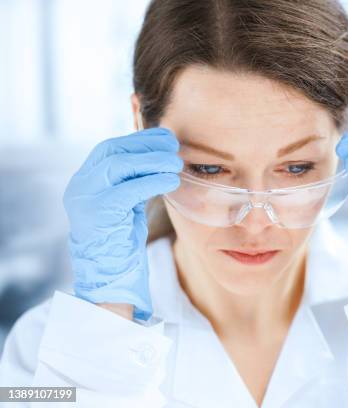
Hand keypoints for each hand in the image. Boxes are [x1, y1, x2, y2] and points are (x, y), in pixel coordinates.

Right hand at [63, 128, 182, 319]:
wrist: (108, 275)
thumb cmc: (121, 239)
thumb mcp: (125, 202)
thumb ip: (132, 179)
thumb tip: (160, 154)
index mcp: (84, 180)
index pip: (110, 148)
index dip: (139, 140)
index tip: (165, 138)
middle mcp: (80, 185)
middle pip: (113, 150)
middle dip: (146, 145)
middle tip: (173, 146)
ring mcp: (85, 198)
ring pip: (120, 165)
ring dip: (153, 161)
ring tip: (177, 163)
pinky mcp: (99, 212)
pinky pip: (130, 189)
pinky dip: (153, 181)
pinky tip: (171, 181)